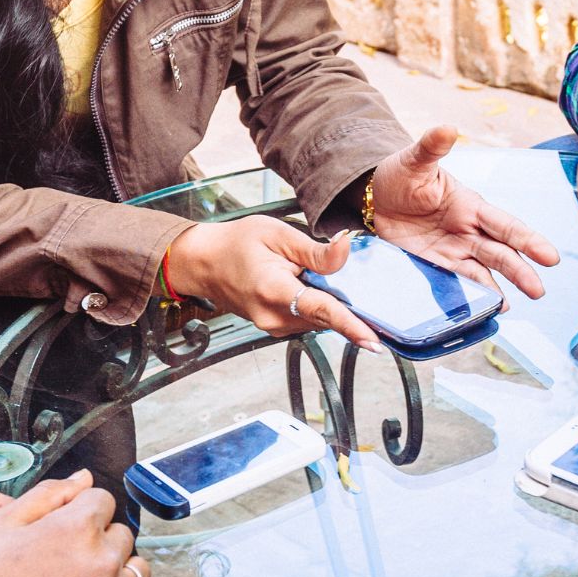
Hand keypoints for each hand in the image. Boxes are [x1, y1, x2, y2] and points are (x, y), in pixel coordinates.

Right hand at [0, 471, 147, 576]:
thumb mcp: (2, 525)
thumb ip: (49, 495)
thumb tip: (83, 477)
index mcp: (76, 529)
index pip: (102, 499)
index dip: (79, 510)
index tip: (59, 527)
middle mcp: (100, 560)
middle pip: (118, 532)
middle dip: (95, 537)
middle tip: (59, 556)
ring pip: (131, 564)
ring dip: (110, 565)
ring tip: (73, 575)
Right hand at [166, 214, 380, 348]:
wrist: (204, 262)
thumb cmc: (238, 243)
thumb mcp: (278, 235)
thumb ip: (315, 250)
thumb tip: (346, 248)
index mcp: (274, 291)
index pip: (322, 311)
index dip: (352, 326)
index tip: (374, 341)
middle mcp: (273, 317)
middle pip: (325, 316)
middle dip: (347, 305)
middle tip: (360, 285)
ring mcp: (272, 327)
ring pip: (317, 319)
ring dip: (329, 304)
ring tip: (319, 275)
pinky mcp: (273, 328)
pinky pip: (306, 319)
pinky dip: (316, 306)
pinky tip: (309, 286)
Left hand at [370, 125, 560, 297]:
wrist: (375, 198)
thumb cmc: (401, 174)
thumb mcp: (415, 160)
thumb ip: (432, 147)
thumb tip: (447, 127)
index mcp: (470, 205)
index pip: (505, 224)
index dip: (528, 240)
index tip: (550, 256)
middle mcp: (468, 231)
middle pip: (500, 254)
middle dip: (520, 271)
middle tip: (539, 291)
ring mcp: (452, 252)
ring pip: (483, 273)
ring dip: (499, 290)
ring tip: (512, 308)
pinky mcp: (434, 268)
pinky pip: (456, 285)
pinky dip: (471, 299)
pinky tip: (485, 311)